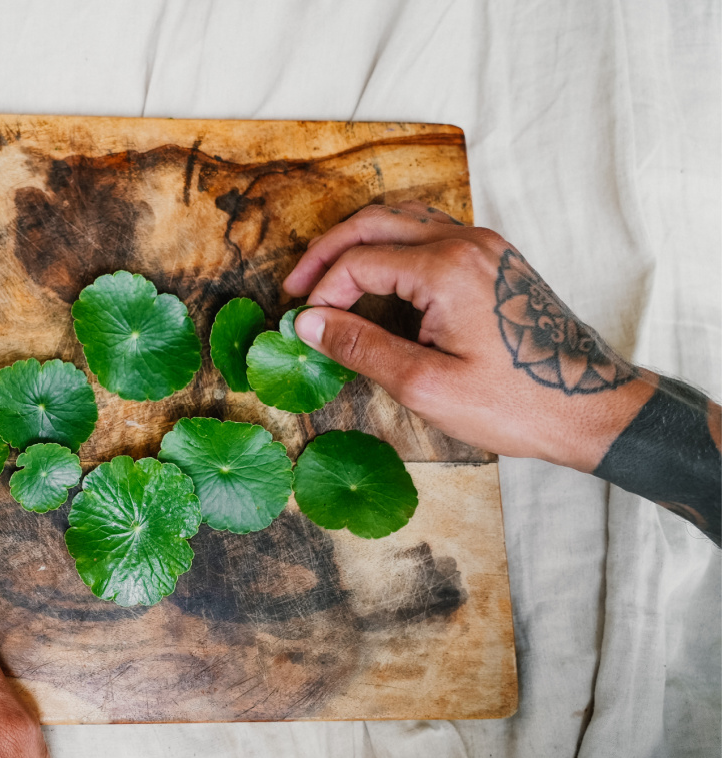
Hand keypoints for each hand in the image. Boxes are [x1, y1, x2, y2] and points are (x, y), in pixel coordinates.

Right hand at [283, 201, 656, 471]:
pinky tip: (378, 280)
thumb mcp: (426, 384)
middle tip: (297, 288)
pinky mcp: (494, 259)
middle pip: (374, 223)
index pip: (359, 262)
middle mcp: (465, 242)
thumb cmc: (514, 403)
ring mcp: (484, 246)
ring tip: (329, 280)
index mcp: (446, 269)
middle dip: (327, 253)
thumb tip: (309, 323)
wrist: (591, 406)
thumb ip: (360, 347)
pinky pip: (428, 234)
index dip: (323, 294)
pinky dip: (392, 248)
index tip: (305, 328)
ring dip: (359, 244)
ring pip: (402, 220)